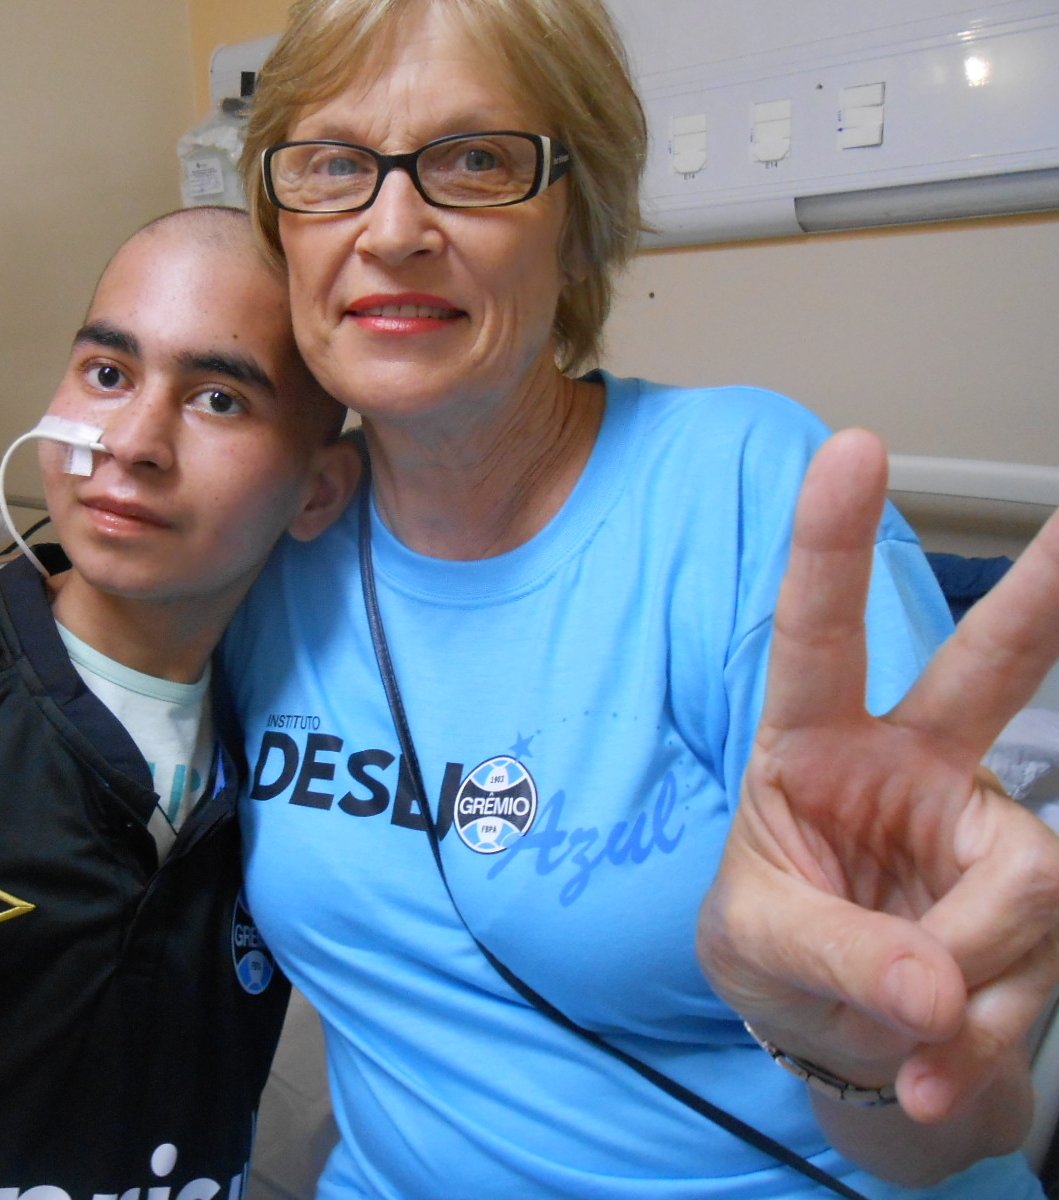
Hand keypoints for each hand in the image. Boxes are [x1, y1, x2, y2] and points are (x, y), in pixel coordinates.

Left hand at [699, 429, 1058, 1132]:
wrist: (839, 1038)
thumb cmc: (774, 952)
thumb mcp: (759, 946)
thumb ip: (836, 958)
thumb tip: (938, 993)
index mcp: (815, 742)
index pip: (817, 634)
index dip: (830, 545)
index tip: (852, 446)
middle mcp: (916, 766)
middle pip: (993, 667)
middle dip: (1047, 594)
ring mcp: (988, 833)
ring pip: (1019, 891)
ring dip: (956, 985)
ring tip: (898, 1032)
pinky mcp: (1038, 908)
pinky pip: (1037, 972)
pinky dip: (980, 1044)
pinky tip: (935, 1069)